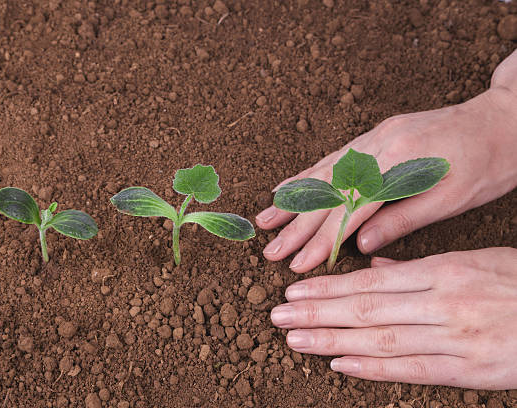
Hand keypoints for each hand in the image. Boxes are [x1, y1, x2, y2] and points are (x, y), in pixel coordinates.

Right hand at [256, 55, 516, 271]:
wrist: (504, 118)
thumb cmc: (487, 163)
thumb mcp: (452, 199)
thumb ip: (402, 219)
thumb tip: (361, 246)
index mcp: (397, 167)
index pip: (348, 212)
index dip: (321, 241)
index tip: (298, 264)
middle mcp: (376, 149)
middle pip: (327, 193)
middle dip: (296, 226)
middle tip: (269, 251)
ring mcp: (372, 139)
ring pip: (322, 173)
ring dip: (292, 200)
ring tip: (264, 220)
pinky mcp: (374, 135)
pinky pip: (333, 157)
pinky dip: (307, 174)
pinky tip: (287, 186)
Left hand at [270, 248, 516, 389]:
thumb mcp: (471, 261)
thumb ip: (419, 266)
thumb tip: (374, 263)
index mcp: (441, 271)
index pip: (369, 280)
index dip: (328, 288)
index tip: (295, 292)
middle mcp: (442, 304)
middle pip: (365, 309)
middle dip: (317, 313)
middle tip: (278, 316)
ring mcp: (454, 339)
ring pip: (379, 339)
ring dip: (331, 340)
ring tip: (295, 340)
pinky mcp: (469, 372)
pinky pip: (412, 370)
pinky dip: (372, 368)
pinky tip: (339, 364)